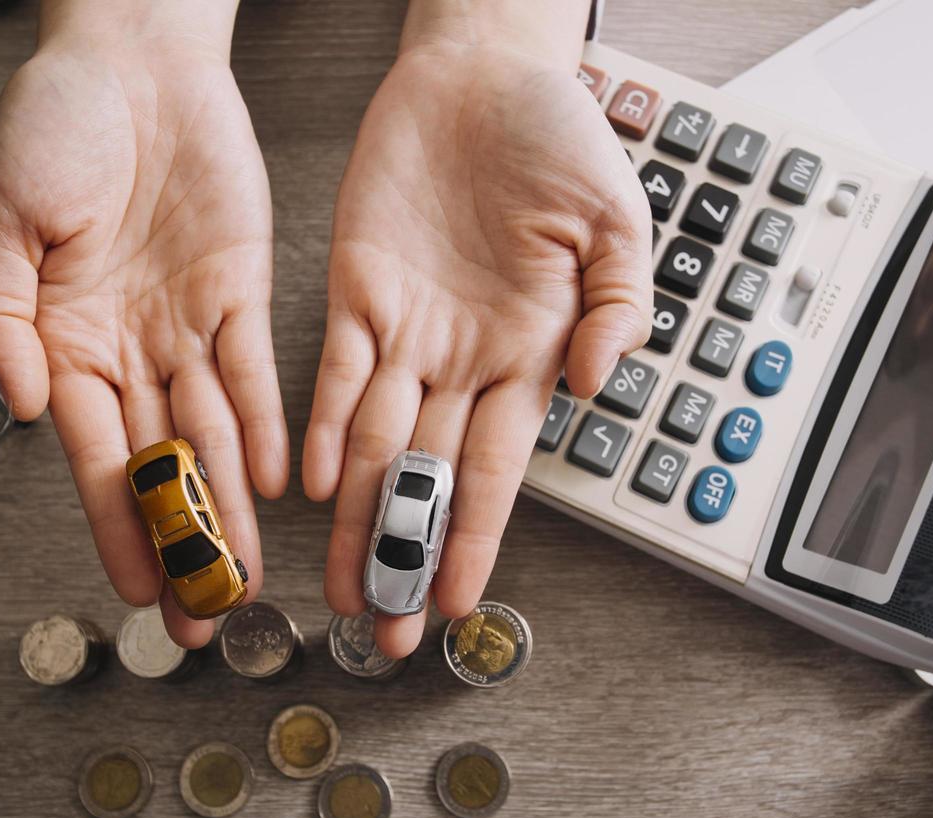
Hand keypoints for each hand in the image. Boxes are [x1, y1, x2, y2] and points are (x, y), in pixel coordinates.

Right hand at [0, 0, 285, 647]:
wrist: (130, 57)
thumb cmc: (51, 125)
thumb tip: (18, 410)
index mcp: (60, 341)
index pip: (94, 458)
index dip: (117, 526)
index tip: (137, 593)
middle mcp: (129, 349)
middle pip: (161, 465)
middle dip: (184, 544)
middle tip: (205, 617)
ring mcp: (187, 325)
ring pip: (213, 435)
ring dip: (230, 507)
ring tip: (250, 575)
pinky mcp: (240, 290)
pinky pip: (254, 372)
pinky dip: (266, 426)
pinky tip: (277, 482)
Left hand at [304, 1, 651, 655]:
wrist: (485, 73)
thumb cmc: (559, 139)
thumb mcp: (617, 222)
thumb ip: (616, 307)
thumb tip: (593, 384)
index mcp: (529, 354)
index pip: (495, 470)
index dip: (475, 537)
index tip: (457, 601)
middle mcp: (464, 360)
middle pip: (429, 478)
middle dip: (405, 556)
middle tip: (384, 629)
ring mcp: (407, 331)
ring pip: (375, 444)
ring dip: (356, 517)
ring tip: (337, 585)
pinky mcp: (356, 292)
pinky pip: (337, 373)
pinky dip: (327, 427)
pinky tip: (315, 483)